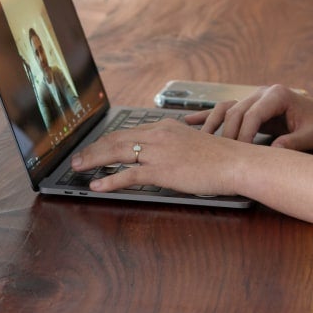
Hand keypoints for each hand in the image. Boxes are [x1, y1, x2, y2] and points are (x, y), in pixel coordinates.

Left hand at [70, 118, 244, 195]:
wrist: (235, 162)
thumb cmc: (221, 157)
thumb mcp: (193, 143)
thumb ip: (175, 145)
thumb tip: (162, 156)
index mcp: (166, 127)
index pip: (129, 132)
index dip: (108, 140)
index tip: (96, 146)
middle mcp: (159, 135)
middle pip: (117, 139)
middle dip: (93, 148)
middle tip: (78, 157)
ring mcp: (159, 152)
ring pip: (117, 153)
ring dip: (94, 160)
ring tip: (78, 168)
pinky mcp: (162, 170)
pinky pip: (129, 175)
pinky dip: (110, 180)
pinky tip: (97, 185)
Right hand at [188, 84, 312, 150]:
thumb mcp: (311, 136)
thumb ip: (294, 143)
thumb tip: (274, 152)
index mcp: (278, 95)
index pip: (253, 114)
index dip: (244, 134)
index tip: (239, 154)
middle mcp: (263, 92)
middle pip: (236, 111)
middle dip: (227, 134)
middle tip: (221, 156)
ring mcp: (254, 97)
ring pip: (226, 109)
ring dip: (212, 124)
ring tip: (198, 141)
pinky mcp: (250, 105)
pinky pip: (225, 109)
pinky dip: (208, 116)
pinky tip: (189, 122)